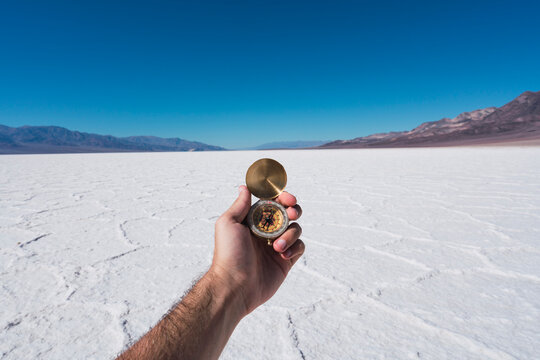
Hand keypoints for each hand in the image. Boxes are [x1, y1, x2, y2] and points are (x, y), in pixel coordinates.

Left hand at [211, 185, 304, 314]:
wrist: (235, 286)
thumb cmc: (228, 254)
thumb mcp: (229, 223)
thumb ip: (241, 205)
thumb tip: (244, 187)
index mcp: (253, 221)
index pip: (272, 202)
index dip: (282, 197)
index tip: (287, 197)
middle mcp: (266, 231)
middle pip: (288, 213)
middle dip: (293, 210)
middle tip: (292, 213)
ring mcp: (277, 246)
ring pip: (295, 229)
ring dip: (290, 233)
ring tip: (276, 246)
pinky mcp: (285, 261)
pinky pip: (300, 247)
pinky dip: (294, 247)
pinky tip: (282, 254)